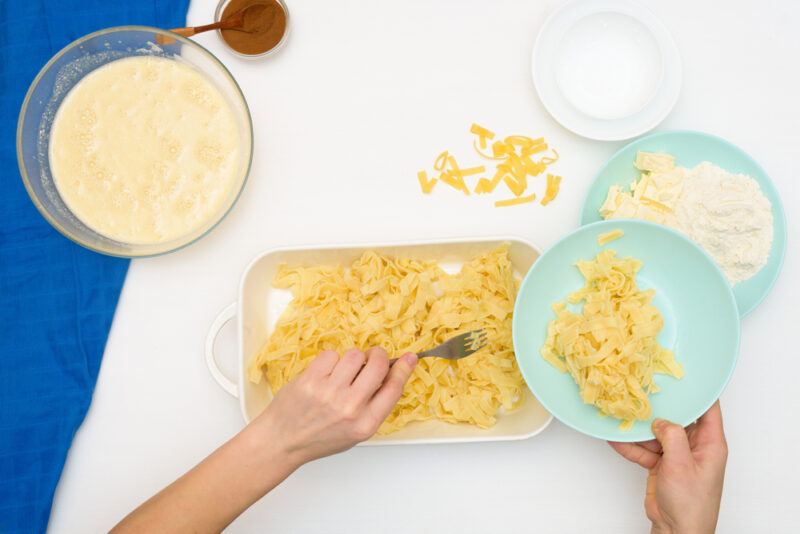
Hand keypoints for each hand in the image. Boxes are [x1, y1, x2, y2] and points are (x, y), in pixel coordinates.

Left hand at [254, 347, 417, 465]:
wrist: (282, 440)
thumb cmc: (321, 437)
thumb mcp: (356, 431)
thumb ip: (376, 405)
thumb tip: (395, 373)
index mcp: (365, 424)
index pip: (394, 388)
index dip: (404, 369)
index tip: (409, 358)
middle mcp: (349, 407)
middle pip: (378, 365)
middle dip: (378, 356)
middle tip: (372, 358)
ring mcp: (328, 392)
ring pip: (355, 355)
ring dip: (353, 358)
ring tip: (343, 371)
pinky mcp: (310, 379)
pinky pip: (331, 354)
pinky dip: (331, 360)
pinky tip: (326, 373)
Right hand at [608, 401, 727, 533]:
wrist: (678, 531)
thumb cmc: (692, 503)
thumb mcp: (682, 464)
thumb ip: (671, 436)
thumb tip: (660, 420)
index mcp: (710, 443)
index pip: (708, 409)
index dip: (696, 391)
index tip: (681, 375)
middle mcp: (694, 446)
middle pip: (676, 418)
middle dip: (659, 407)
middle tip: (642, 390)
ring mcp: (676, 456)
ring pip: (656, 433)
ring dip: (639, 428)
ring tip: (622, 413)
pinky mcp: (661, 465)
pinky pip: (644, 449)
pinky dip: (630, 445)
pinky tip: (615, 438)